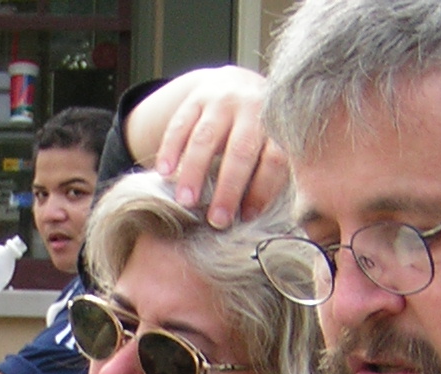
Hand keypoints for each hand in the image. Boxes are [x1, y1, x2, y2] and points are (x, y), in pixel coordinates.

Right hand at [127, 66, 290, 228]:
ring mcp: (223, 100)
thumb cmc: (258, 131)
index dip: (262, 191)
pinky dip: (170, 150)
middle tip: (216, 220)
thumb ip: (271, 174)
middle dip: (228, 188)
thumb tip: (263, 222)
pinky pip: (180, 124)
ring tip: (186, 202)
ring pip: (206, 138)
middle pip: (240, 151)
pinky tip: (164, 173)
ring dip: (194, 172)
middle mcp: (252, 107)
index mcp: (276, 125)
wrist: (238, 83)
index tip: (247, 218)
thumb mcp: (271, 144)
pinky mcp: (196, 97)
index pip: (273, 160)